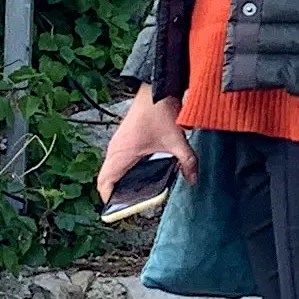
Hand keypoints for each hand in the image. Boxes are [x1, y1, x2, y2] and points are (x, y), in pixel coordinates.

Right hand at [99, 91, 194, 206]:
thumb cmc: (160, 112)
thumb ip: (187, 161)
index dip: (109, 199)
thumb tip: (193, 180)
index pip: (104, 183)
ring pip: (109, 169)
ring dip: (118, 182)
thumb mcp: (176, 140)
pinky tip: (140, 174)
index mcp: (121, 154)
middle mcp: (115, 150)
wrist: (155, 89)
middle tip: (130, 205)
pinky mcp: (123, 138)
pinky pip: (115, 160)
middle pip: (105, 179)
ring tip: (135, 193)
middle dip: (114, 194)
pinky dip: (121, 170)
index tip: (121, 210)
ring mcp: (117, 143)